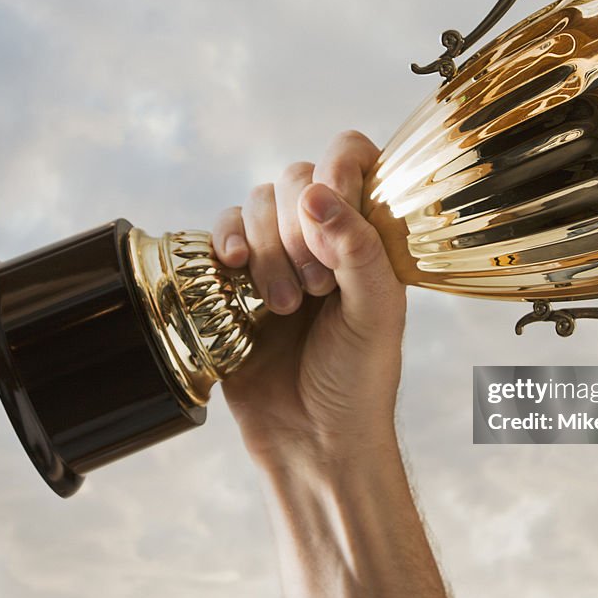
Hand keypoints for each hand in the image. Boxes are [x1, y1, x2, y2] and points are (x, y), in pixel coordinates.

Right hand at [213, 131, 405, 468]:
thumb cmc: (358, 381)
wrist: (312, 440)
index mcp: (369, 235)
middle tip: (316, 287)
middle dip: (299, 228)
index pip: (354, 158)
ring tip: (282, 306)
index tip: (330, 210)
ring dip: (266, 249)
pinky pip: (222, 232)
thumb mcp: (376, 314)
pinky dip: (225, 242)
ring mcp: (278, 255)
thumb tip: (316, 192)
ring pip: (257, 203)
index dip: (339, 169)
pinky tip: (234, 271)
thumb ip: (358, 248)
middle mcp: (323, 236)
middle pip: (298, 177)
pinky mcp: (236, 278)